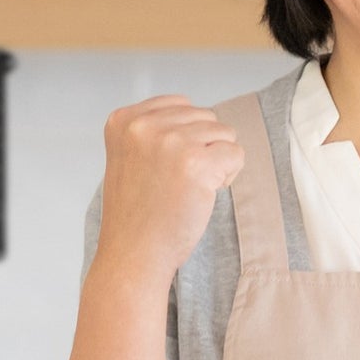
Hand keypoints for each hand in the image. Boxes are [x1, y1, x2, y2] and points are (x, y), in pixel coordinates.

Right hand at [92, 96, 244, 291]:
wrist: (134, 255)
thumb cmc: (138, 212)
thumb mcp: (130, 156)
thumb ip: (155, 130)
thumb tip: (202, 117)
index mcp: (123, 120)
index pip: (181, 105)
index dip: (185, 137)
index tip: (164, 168)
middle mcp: (144, 125)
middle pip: (205, 116)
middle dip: (202, 148)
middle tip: (177, 183)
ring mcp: (170, 142)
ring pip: (224, 132)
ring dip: (216, 161)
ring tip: (189, 189)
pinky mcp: (196, 163)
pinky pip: (236, 153)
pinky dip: (229, 175)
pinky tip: (205, 194)